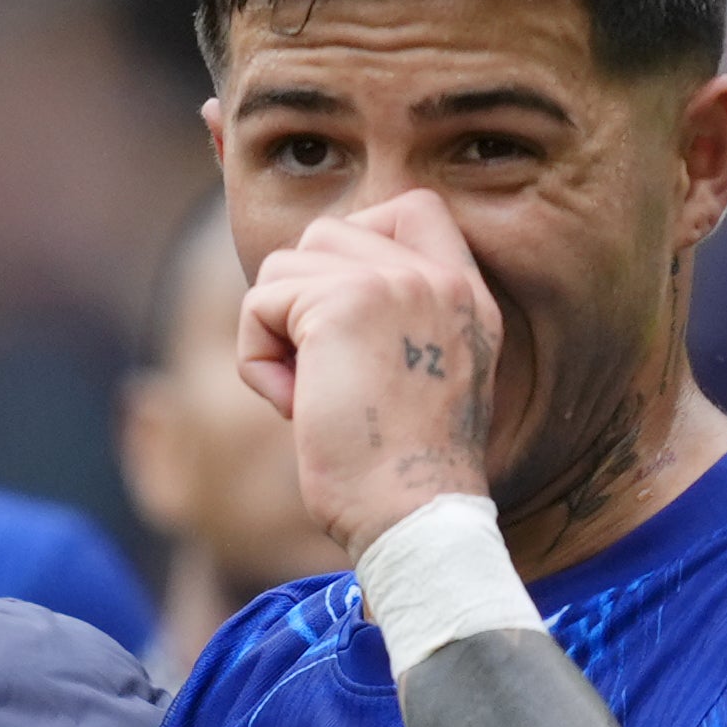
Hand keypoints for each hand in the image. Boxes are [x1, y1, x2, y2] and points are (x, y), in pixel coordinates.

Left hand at [238, 190, 500, 555]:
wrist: (417, 517)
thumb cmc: (406, 478)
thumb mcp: (425, 380)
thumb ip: (395, 323)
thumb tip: (308, 298)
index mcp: (468, 295)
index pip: (413, 209)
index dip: (357, 244)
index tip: (341, 318)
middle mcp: (440, 278)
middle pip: (328, 233)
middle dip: (301, 302)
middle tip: (325, 377)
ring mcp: (394, 282)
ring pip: (284, 265)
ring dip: (276, 334)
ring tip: (314, 396)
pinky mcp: (342, 304)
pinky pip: (260, 305)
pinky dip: (257, 362)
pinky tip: (298, 409)